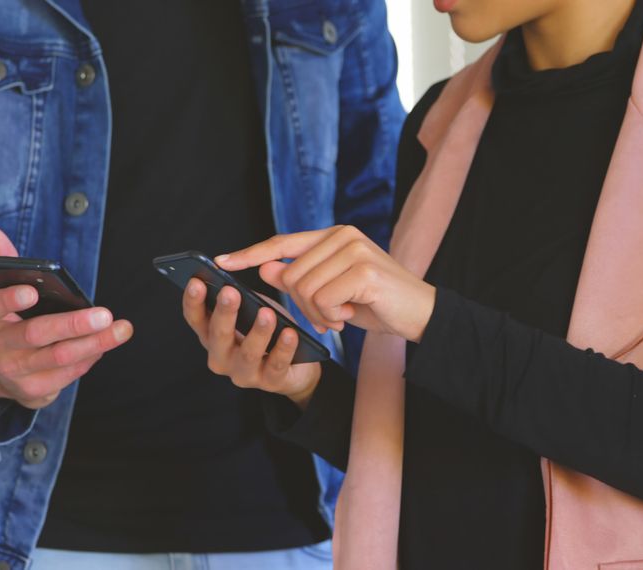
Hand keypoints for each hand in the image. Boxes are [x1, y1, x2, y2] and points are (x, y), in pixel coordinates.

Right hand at [0, 228, 132, 408]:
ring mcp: (15, 370)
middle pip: (35, 334)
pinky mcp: (34, 390)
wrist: (5, 373)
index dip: (10, 300)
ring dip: (94, 343)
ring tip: (120, 329)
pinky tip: (105, 344)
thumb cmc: (14, 321)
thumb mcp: (4, 293)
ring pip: (59, 357)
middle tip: (104, 314)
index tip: (32, 291)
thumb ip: (4, 262)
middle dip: (72, 324)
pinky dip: (90, 357)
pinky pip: (68, 374)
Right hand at [182, 279, 320, 408]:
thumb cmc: (269, 333)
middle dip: (224, 313)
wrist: (297, 368)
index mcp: (212, 337)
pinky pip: (276, 365)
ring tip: (266, 313)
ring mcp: (244, 373)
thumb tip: (235, 274)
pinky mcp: (270, 383)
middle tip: (230, 292)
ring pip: (248, 353)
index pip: (196, 319)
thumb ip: (242, 298)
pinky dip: (283, 348)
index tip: (195, 282)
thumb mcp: (252, 311)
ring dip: (257, 332)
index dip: (193, 301)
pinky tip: (289, 333)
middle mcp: (222, 358)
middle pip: (218, 336)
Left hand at [215, 225, 435, 342]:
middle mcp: (343, 235)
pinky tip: (352, 315)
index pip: (282, 242)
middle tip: (329, 317)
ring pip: (304, 289)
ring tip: (342, 316)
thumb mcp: (332, 293)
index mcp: (334, 235)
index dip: (250, 253)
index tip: (220, 262)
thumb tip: (265, 268)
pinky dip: (333, 317)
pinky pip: (324, 300)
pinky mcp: (364, 270)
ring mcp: (354, 249)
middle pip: (290, 274)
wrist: (421, 315)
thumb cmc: (376, 303)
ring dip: (319, 314)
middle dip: (304, 306)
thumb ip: (300, 278)